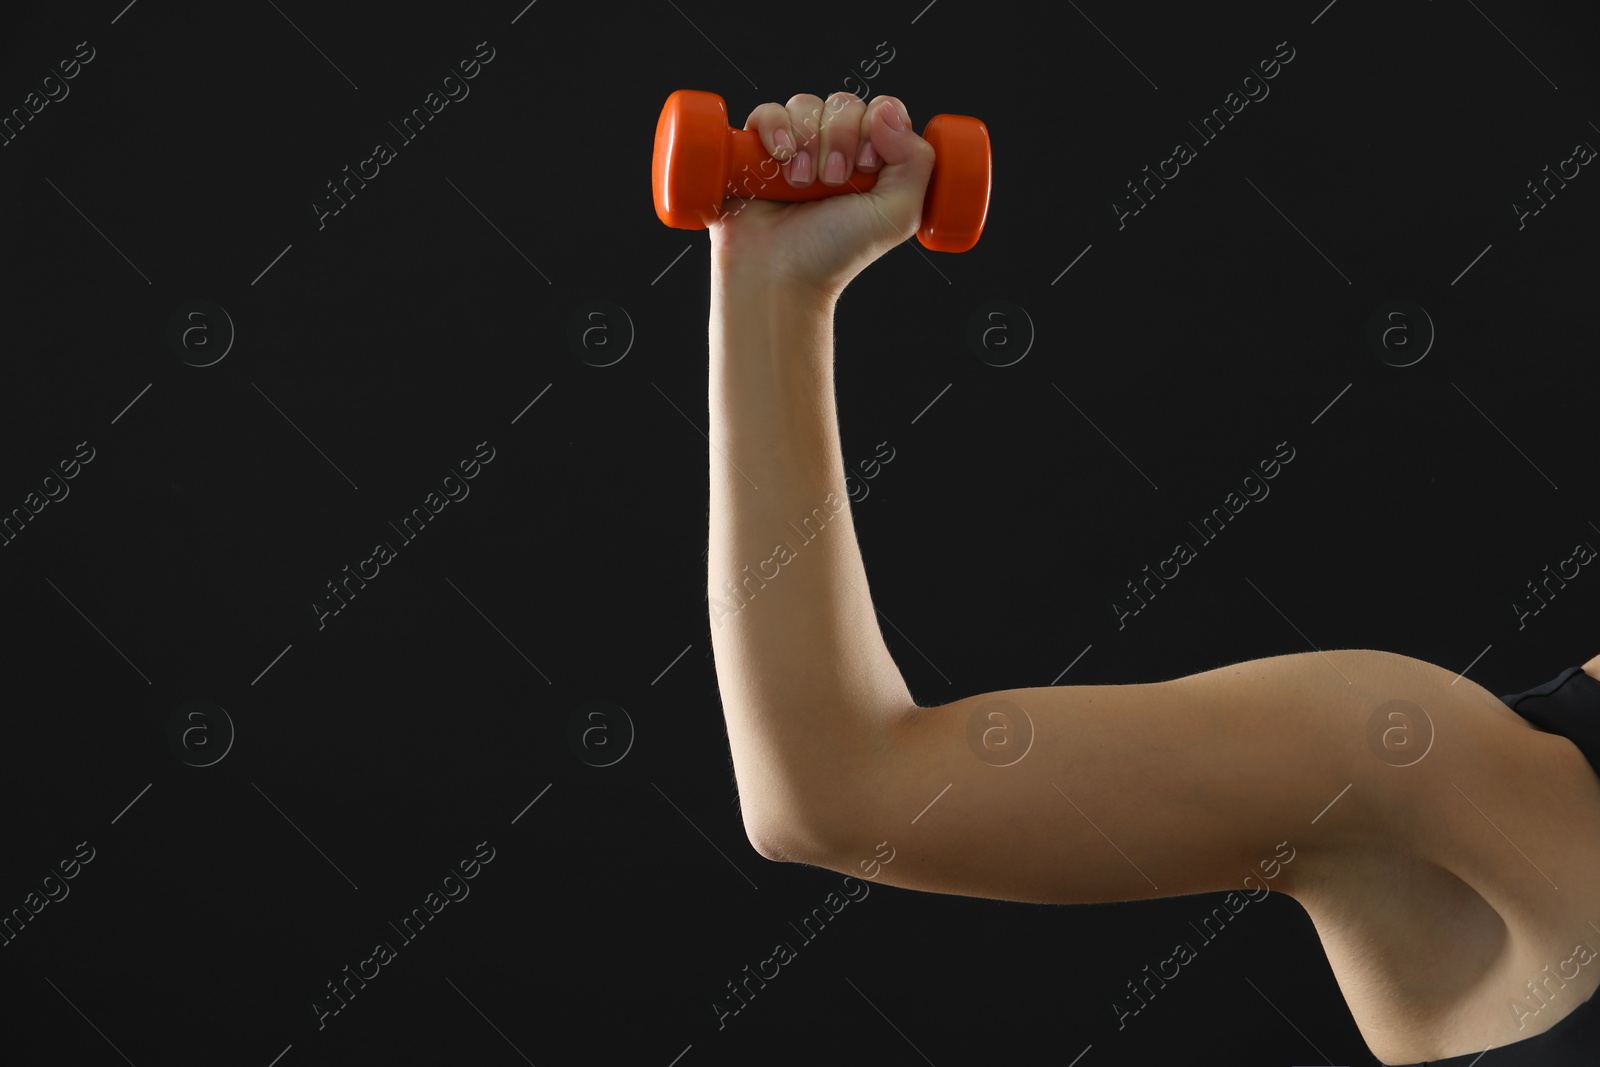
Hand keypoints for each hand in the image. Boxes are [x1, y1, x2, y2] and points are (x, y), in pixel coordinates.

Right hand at [708, 92, 935, 300]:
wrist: (779, 274)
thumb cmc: (836, 253)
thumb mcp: (897, 214)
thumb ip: (917, 162)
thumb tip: (886, 112)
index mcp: (873, 161)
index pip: (882, 110)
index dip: (875, 127)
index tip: (866, 166)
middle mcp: (836, 150)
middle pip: (845, 103)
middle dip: (840, 139)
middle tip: (832, 182)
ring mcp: (797, 148)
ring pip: (806, 104)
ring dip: (808, 140)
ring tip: (802, 184)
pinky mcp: (759, 150)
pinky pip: (768, 111)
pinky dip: (774, 128)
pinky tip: (779, 158)